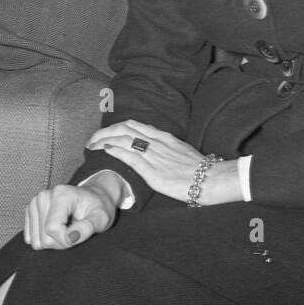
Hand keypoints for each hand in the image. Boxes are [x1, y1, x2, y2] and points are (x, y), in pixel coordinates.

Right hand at [23, 179, 121, 250]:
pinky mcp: (30, 212)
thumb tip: (71, 238)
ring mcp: (34, 203)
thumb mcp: (101, 219)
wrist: (94, 198)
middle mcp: (43, 196)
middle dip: (61, 241)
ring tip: (68, 228)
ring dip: (54, 241)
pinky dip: (46, 239)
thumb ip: (87, 228)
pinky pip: (31, 239)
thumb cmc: (99, 209)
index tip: (80, 235)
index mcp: (61, 194)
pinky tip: (58, 228)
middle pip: (43, 238)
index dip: (66, 240)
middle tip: (75, 231)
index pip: (52, 229)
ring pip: (36, 241)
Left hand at [86, 120, 241, 204]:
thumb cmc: (200, 170)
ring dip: (103, 140)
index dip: (117, 127)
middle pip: (124, 128)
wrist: (211, 179)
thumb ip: (166, 149)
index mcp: (164, 137)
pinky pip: (128, 155)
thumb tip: (154, 152)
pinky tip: (104, 150)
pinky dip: (113, 150)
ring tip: (92, 145)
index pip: (135, 125)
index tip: (107, 133)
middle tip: (93, 140)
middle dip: (105, 131)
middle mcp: (157, 142)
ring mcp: (153, 155)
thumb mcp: (181, 152)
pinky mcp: (152, 170)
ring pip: (122, 138)